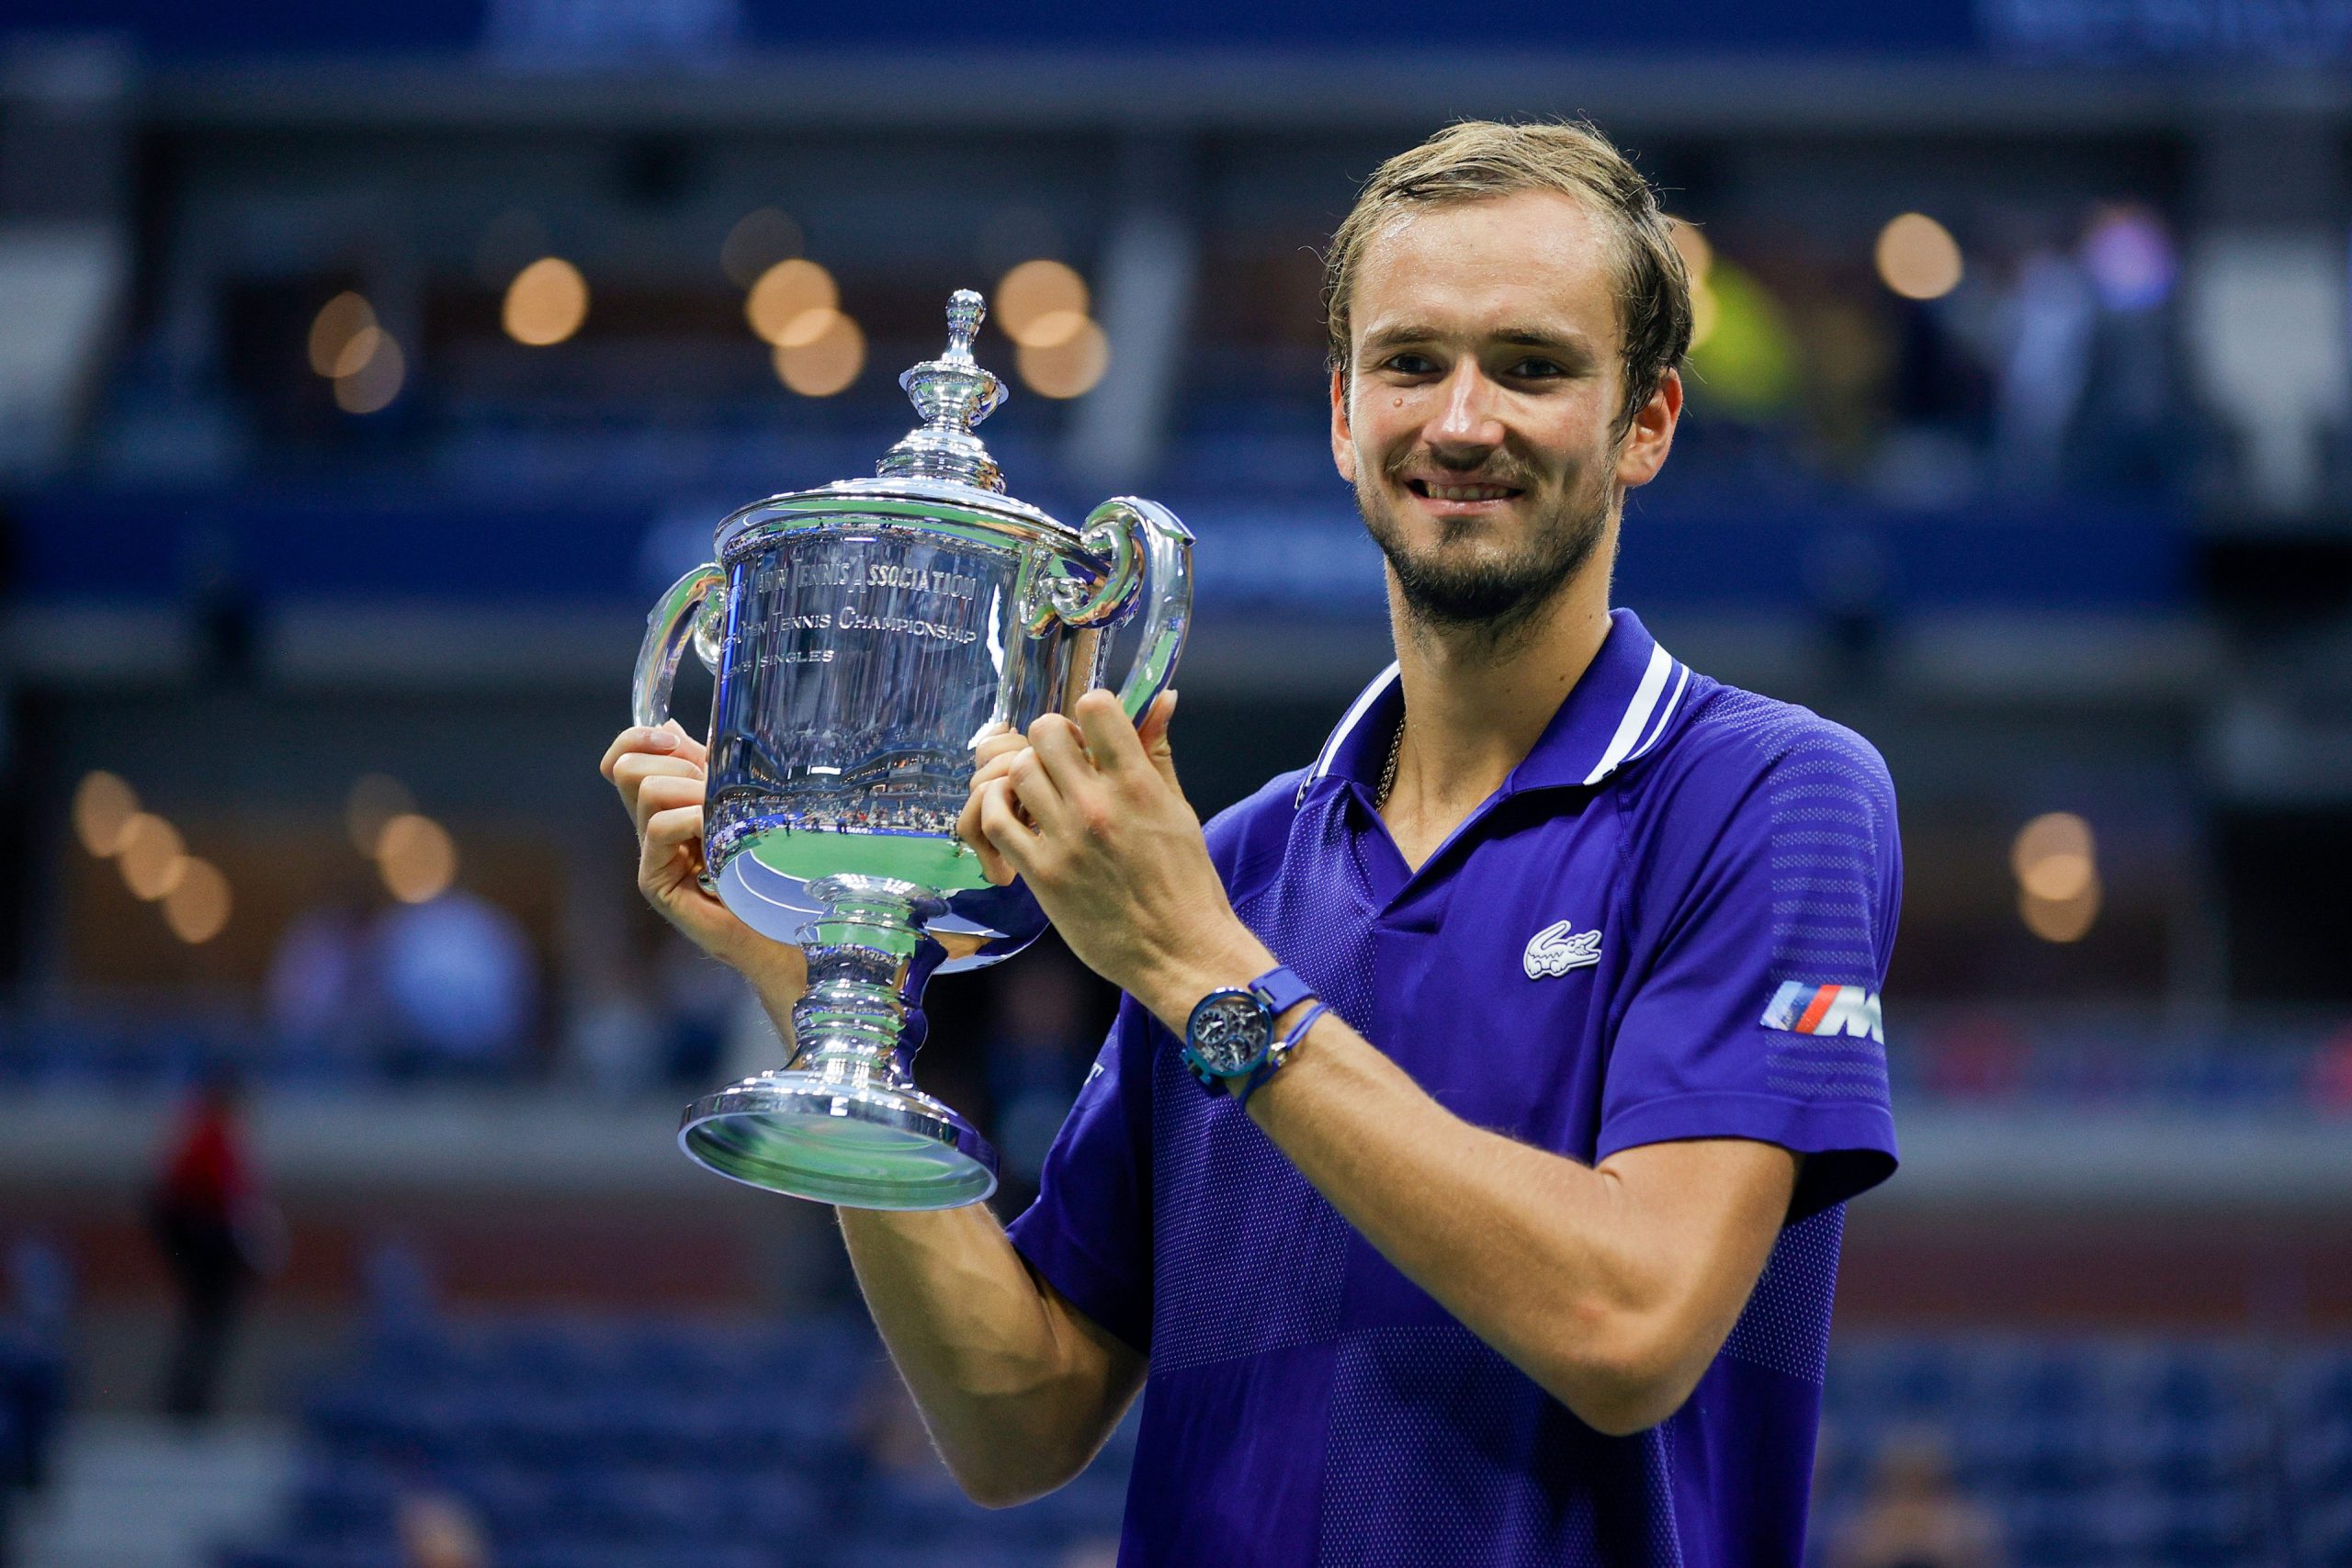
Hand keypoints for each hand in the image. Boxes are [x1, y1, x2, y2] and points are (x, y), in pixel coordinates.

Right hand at [599, 722, 805, 999]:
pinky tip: (719, 835)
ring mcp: (650, 854)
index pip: (622, 758)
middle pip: (627, 768)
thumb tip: (683, 729)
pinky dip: (693, 819)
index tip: (675, 738)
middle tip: (714, 790)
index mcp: (666, 803)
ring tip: (723, 816)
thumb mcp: (740, 801)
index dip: (638, 738)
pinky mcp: (655, 880)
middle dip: (676, 764)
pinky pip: (660, 827)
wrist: (779, 926)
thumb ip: (711, 769)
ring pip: (646, 790)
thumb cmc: (769, 865)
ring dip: (690, 790)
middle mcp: (650, 826)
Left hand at [969, 690, 1270, 1023]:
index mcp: (1138, 784)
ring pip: (1017, 771)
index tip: (1093, 733)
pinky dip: (999, 810)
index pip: (1095, 706)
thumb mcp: (1179, 810)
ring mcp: (1065, 840)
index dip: (1090, 711)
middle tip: (1065, 763)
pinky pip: (996, 820)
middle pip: (1045, 732)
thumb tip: (1163, 699)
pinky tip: (1019, 818)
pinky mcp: (1041, 874)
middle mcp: (1097, 806)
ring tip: (1043, 794)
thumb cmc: (1187, 884)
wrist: (1180, 952)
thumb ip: (1158, 753)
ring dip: (1027, 775)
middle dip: (1053, 739)